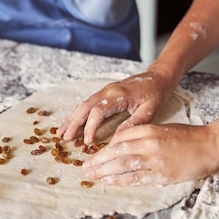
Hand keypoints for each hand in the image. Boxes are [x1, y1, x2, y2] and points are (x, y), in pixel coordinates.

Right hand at [57, 71, 174, 144]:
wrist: (158, 77)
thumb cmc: (156, 93)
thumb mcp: (150, 110)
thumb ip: (133, 123)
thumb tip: (117, 138)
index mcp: (118, 95)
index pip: (98, 111)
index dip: (90, 127)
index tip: (87, 142)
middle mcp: (107, 91)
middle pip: (84, 107)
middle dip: (73, 123)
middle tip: (64, 138)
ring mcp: (104, 91)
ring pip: (82, 105)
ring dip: (71, 119)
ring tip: (60, 133)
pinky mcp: (104, 94)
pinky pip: (86, 104)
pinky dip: (76, 114)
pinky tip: (70, 123)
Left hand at [82, 123, 218, 185]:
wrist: (212, 144)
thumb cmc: (188, 137)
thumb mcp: (162, 130)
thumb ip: (142, 136)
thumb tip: (121, 147)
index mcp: (148, 129)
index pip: (119, 139)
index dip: (104, 149)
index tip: (94, 155)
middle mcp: (148, 143)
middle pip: (116, 152)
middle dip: (98, 161)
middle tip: (86, 168)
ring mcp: (155, 159)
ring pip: (122, 165)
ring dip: (105, 171)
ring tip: (92, 175)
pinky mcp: (162, 173)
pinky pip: (136, 177)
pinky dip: (120, 180)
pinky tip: (109, 181)